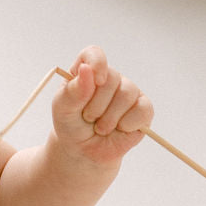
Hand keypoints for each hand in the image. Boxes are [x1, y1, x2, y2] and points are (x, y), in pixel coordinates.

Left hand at [52, 47, 152, 165]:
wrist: (83, 151)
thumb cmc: (71, 126)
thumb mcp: (63, 110)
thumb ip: (73, 91)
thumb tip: (86, 69)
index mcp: (87, 72)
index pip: (94, 53)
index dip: (97, 64)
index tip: (96, 82)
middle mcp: (110, 78)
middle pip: (111, 78)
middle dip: (96, 105)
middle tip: (88, 119)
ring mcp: (129, 92)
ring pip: (127, 94)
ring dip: (109, 118)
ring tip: (101, 127)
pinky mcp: (143, 109)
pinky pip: (142, 110)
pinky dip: (127, 124)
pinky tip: (119, 129)